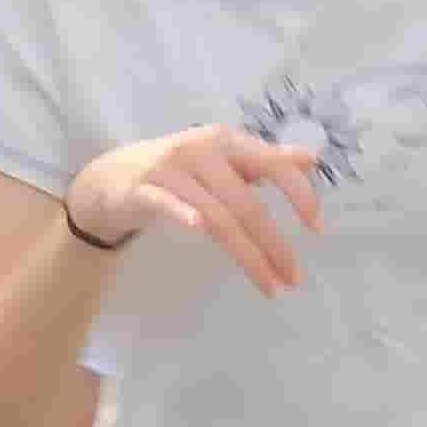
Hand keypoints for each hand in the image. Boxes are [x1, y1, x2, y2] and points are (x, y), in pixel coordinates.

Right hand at [65, 127, 322, 286]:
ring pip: (216, 216)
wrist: (109, 177)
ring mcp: (169, 169)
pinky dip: (182, 212)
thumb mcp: (222, 159)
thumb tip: (310, 158)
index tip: (317, 228)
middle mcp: (200, 150)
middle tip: (293, 278)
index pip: (271, 164)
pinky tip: (197, 227)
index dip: (298, 194)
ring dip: (246, 254)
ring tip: (269, 284)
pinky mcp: (140, 189)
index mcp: (225, 141)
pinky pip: (164, 202)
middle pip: (245, 203)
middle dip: (273, 244)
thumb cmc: (177, 170)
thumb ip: (263, 161)